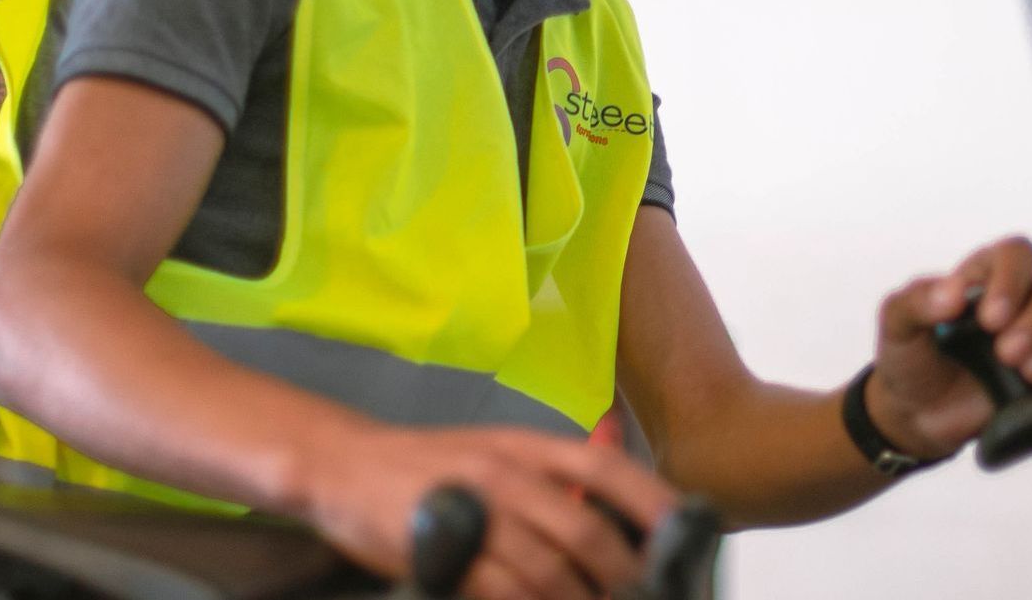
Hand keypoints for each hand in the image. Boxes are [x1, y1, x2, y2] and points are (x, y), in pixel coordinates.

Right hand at [302, 424, 677, 599]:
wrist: (346, 467)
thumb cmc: (430, 466)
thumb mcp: (495, 453)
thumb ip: (551, 475)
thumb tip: (611, 500)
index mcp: (524, 447)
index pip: (604, 470)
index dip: (650, 501)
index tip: (685, 529)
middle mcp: (506, 475)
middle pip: (586, 533)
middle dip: (623, 576)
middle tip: (641, 597)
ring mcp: (475, 516)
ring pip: (551, 573)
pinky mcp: (445, 556)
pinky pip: (506, 595)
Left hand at [863, 238, 1031, 461]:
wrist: (919, 415)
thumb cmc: (913, 358)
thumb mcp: (897, 323)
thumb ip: (916, 300)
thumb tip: (952, 295)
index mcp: (989, 273)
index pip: (1017, 254)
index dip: (1009, 280)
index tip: (987, 318)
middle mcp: (1028, 295)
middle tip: (1006, 353)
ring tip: (1029, 373)